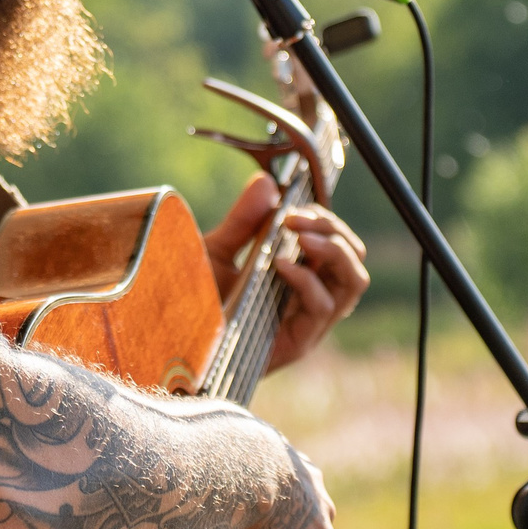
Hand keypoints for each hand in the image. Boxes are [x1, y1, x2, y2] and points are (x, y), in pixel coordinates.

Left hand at [203, 174, 369, 372]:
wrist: (173, 347)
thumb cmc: (194, 305)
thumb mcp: (216, 253)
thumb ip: (243, 221)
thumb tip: (267, 181)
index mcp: (300, 277)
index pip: (339, 244)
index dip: (326, 220)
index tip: (296, 205)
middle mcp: (311, 300)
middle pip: (354, 260)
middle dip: (334, 230)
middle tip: (298, 219)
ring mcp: (308, 323)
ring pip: (353, 283)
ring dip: (334, 251)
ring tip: (302, 237)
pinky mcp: (298, 344)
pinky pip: (323, 307)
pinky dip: (307, 280)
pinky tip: (279, 264)